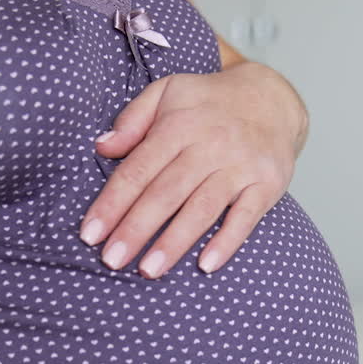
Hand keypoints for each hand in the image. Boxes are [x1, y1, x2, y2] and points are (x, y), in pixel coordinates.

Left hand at [80, 60, 307, 278]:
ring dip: (174, 242)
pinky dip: (227, 241)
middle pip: (166, 193)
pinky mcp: (267, 183)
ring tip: (149, 271)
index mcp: (178, 124)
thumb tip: (102, 147)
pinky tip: (206, 265)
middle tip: (111, 261)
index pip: (138, 170)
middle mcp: (209, 145)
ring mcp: (240, 166)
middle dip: (136, 229)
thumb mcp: (168, 92)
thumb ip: (133, 119)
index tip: (90, 234)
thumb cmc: (209, 102)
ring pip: (202, 208)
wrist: (272, 98)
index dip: (112, 203)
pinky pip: (246, 216)